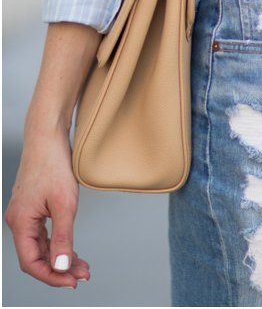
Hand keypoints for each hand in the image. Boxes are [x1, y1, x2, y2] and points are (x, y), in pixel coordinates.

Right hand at [5, 131, 90, 287]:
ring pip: (41, 247)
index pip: (31, 262)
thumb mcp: (64, 205)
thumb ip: (63, 238)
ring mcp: (25, 216)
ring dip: (60, 258)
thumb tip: (61, 266)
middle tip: (83, 275)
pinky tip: (72, 250)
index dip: (51, 275)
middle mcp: (19, 222)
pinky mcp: (33, 209)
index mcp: (21, 223)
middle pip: (36, 257)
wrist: (48, 139)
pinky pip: (43, 235)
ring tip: (83, 266)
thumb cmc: (54, 167)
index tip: (72, 282)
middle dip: (59, 269)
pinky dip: (58, 244)